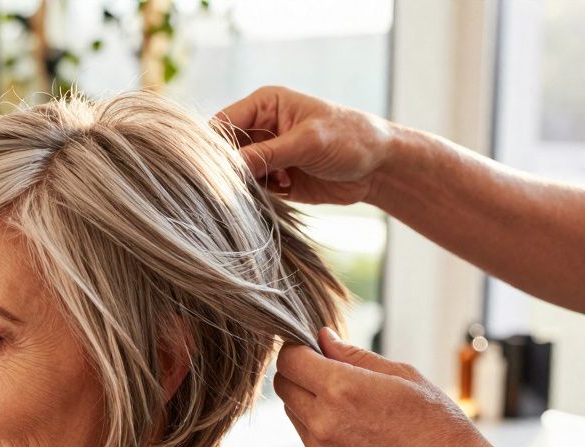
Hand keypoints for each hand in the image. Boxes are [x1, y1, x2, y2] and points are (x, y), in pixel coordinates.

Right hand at [214, 86, 396, 205]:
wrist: (379, 167)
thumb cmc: (350, 139)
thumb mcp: (307, 142)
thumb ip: (265, 154)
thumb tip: (227, 168)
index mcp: (264, 105)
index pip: (222, 124)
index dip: (214, 147)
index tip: (219, 170)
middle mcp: (260, 128)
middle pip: (224, 151)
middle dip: (230, 169)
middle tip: (247, 181)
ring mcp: (265, 154)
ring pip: (235, 173)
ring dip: (246, 184)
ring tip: (276, 182)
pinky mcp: (273, 178)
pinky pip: (250, 189)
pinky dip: (258, 194)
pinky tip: (285, 188)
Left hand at [273, 327, 511, 446]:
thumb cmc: (437, 423)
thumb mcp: (402, 375)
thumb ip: (354, 355)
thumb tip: (322, 338)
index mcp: (341, 389)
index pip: (290, 359)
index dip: (299, 348)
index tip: (314, 348)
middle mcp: (322, 420)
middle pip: (283, 385)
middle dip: (299, 372)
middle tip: (329, 371)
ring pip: (291, 411)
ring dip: (307, 400)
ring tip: (349, 403)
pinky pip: (305, 437)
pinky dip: (317, 426)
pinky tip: (354, 428)